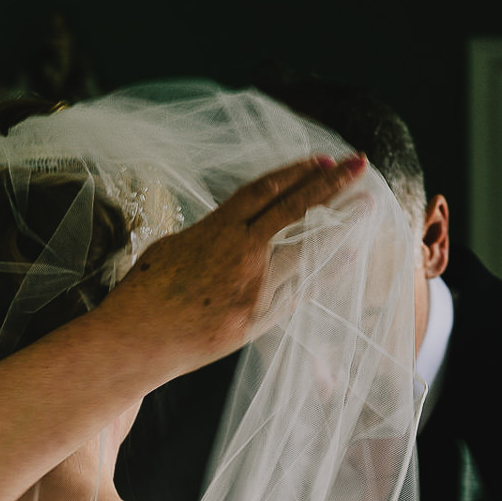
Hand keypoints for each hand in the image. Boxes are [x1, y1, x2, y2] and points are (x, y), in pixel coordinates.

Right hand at [96, 154, 368, 375]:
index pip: (265, 190)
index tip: (322, 160)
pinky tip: (352, 252)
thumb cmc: (142, 295)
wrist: (134, 340)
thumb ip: (206, 234)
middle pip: (293, 208)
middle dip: (330, 183)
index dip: (297, 172)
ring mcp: (252, 285)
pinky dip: (329, 269)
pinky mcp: (258, 317)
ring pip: (306, 245)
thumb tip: (227, 227)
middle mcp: (239, 251)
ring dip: (340, 221)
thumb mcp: (170, 247)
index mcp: (215, 228)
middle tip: (359, 162)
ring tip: (367, 201)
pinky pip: (302, 289)